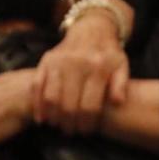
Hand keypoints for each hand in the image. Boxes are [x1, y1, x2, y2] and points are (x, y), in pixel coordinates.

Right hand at [33, 10, 130, 134]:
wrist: (92, 27)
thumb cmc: (108, 52)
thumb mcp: (121, 66)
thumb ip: (121, 85)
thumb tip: (117, 102)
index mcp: (98, 67)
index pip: (89, 106)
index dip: (87, 124)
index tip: (86, 130)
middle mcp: (77, 63)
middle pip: (69, 106)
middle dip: (70, 124)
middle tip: (72, 131)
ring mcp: (59, 61)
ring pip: (51, 98)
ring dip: (54, 118)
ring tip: (59, 125)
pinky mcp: (46, 60)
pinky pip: (37, 86)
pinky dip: (37, 105)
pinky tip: (42, 118)